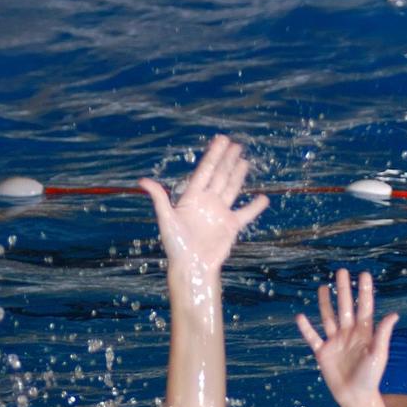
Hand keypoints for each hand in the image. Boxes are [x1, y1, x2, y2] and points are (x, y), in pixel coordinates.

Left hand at [141, 135, 267, 271]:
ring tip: (244, 160)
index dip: (214, 155)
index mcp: (192, 197)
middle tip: (235, 144)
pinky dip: (255, 206)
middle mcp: (207, 201)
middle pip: (220, 175)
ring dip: (238, 174)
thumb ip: (160, 199)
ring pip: (232, 188)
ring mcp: (220, 212)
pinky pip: (246, 213)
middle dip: (227, 159)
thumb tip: (143, 181)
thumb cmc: (176, 245)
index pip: (206, 171)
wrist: (192, 265)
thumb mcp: (166, 219)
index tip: (221, 141)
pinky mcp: (231, 225)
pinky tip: (263, 198)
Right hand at [295, 269, 397, 406]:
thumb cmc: (371, 377)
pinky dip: (306, 328)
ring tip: (322, 287)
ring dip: (325, 302)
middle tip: (342, 272)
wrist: (356, 396)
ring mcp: (335, 342)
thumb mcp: (379, 354)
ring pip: (328, 317)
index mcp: (365, 332)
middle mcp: (349, 333)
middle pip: (345, 307)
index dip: (364, 291)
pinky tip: (300, 316)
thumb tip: (393, 314)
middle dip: (344, 289)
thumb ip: (382, 334)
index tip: (363, 274)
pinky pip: (313, 337)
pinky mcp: (323, 352)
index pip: (364, 306)